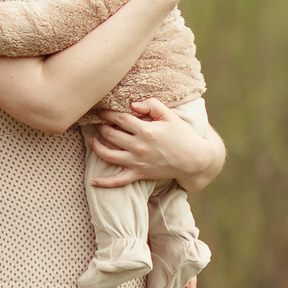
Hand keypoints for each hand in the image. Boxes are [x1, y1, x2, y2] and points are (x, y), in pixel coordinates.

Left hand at [89, 98, 219, 187]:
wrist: (193, 160)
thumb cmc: (182, 135)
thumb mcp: (170, 115)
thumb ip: (152, 105)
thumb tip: (133, 104)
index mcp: (145, 130)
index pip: (119, 118)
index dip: (107, 113)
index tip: (102, 110)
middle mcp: (138, 146)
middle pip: (111, 134)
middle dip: (102, 126)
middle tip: (99, 122)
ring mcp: (137, 162)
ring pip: (108, 155)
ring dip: (97, 147)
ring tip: (93, 140)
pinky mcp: (139, 174)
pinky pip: (118, 181)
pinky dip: (104, 182)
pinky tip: (93, 181)